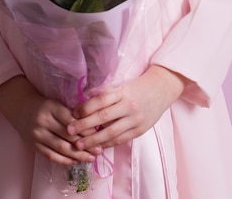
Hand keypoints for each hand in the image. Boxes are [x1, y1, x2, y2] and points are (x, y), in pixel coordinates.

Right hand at [0, 75, 98, 164]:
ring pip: (61, 148)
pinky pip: (52, 156)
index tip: (99, 134)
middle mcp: (43, 121)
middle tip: (99, 150)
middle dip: (85, 144)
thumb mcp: (56, 103)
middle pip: (67, 136)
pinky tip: (76, 161)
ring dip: (78, 155)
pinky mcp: (34, 146)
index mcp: (50, 107)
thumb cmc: (44, 105)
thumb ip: (70, 113)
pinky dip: (65, 160)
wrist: (21, 108)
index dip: (85, 128)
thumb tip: (92, 125)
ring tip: (91, 158)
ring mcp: (37, 135)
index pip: (71, 120)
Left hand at [67, 65, 187, 150]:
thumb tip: (84, 101)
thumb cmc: (138, 86)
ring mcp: (135, 120)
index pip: (100, 101)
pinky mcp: (139, 130)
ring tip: (79, 145)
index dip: (85, 108)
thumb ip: (106, 93)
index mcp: (122, 92)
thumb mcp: (122, 85)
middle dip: (84, 126)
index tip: (72, 113)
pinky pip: (120, 140)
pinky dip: (107, 144)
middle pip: (103, 118)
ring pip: (111, 133)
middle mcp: (129, 106)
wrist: (162, 89)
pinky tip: (96, 147)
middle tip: (69, 131)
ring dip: (93, 140)